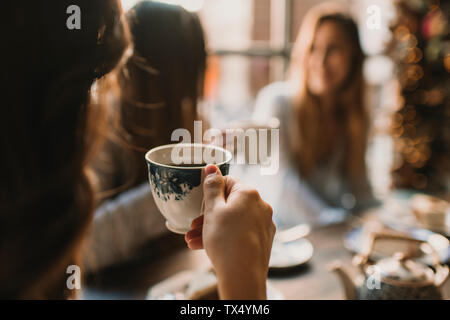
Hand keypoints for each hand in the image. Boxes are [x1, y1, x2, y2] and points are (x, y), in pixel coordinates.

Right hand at [185, 165, 275, 298]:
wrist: (242, 276)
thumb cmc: (225, 240)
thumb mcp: (212, 210)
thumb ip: (211, 187)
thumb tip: (212, 167)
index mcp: (249, 193)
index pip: (228, 182)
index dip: (211, 193)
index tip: (201, 206)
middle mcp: (261, 206)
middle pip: (230, 204)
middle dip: (208, 215)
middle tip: (192, 227)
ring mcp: (264, 224)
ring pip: (233, 221)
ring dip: (212, 228)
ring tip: (192, 241)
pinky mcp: (262, 240)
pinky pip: (241, 233)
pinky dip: (225, 237)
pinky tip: (206, 247)